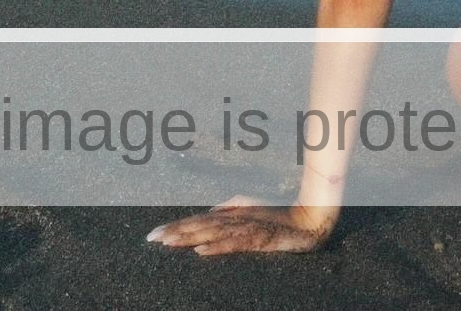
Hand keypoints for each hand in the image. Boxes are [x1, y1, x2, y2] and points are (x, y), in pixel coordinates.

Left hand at [147, 195, 338, 256]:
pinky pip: (234, 244)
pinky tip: (201, 251)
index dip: (175, 226)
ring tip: (169, 243)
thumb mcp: (251, 210)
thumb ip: (230, 209)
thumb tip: (208, 213)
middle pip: (200, 226)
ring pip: (212, 233)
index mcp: (231, 215)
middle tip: (152, 238)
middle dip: (175, 232)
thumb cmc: (279, 215)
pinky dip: (217, 247)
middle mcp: (236, 219)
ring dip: (189, 238)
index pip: (197, 221)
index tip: (154, 234)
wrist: (308, 221)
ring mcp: (247, 228)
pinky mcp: (259, 238)